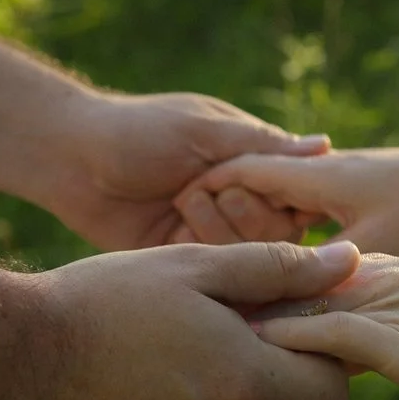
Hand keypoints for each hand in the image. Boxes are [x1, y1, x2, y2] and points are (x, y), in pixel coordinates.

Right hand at [0, 241, 360, 399]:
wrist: (18, 356)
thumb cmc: (105, 298)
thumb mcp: (191, 268)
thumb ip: (274, 269)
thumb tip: (350, 264)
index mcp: (248, 378)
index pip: (331, 387)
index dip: (316, 356)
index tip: (278, 329)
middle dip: (272, 378)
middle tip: (218, 340)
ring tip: (181, 369)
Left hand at [41, 92, 329, 250]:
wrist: (72, 159)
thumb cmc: (138, 129)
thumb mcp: (202, 129)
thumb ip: (262, 146)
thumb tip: (326, 146)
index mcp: (251, 164)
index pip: (300, 193)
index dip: (290, 196)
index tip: (267, 187)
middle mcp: (238, 203)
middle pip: (282, 232)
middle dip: (251, 212)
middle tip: (209, 188)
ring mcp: (211, 234)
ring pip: (250, 256)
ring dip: (221, 227)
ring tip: (184, 198)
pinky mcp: (183, 259)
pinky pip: (215, 270)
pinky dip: (202, 249)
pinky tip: (179, 227)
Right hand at [170, 144, 398, 255]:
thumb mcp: (371, 242)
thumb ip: (318, 270)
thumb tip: (274, 305)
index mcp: (311, 176)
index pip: (240, 172)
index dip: (204, 194)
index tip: (172, 215)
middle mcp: (316, 173)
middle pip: (250, 185)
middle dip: (219, 212)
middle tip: (190, 249)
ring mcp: (332, 181)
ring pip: (274, 198)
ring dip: (250, 222)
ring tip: (222, 268)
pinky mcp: (349, 193)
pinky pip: (299, 207)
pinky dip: (281, 230)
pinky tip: (276, 270)